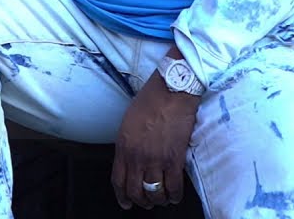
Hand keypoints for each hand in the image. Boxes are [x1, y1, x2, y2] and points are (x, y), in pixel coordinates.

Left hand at [111, 69, 200, 209]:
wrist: (172, 90)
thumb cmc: (151, 100)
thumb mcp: (128, 122)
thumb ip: (127, 143)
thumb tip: (131, 158)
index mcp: (123, 147)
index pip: (118, 181)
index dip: (122, 196)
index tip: (126, 203)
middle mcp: (136, 157)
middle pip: (135, 191)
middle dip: (141, 201)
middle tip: (147, 203)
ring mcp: (155, 159)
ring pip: (154, 193)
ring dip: (158, 200)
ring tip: (163, 200)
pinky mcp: (174, 159)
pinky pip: (173, 186)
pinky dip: (174, 195)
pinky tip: (175, 196)